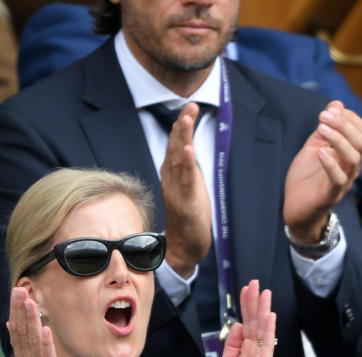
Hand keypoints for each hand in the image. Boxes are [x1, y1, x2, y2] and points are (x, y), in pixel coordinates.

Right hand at [7, 287, 79, 356]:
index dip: (16, 310)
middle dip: (20, 310)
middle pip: (22, 331)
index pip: (17, 329)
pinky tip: (47, 329)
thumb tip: (11, 321)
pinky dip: (47, 344)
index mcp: (24, 356)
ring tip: (30, 302)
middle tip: (19, 289)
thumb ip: (23, 342)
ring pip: (33, 341)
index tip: (16, 290)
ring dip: (31, 321)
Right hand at [160, 102, 211, 277]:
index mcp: (173, 173)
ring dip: (183, 138)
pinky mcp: (185, 203)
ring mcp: (177, 190)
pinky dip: (187, 165)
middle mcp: (171, 178)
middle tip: (189, 105)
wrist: (184, 245)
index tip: (190, 106)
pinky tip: (189, 150)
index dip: (182, 125)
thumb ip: (187, 165)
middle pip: (176, 147)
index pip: (176, 144)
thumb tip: (188, 145)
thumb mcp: (189, 184)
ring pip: (179, 160)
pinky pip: (186, 181)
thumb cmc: (188, 214)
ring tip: (186, 120)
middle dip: (182, 125)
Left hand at [215, 280, 275, 356]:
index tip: (246, 289)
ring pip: (262, 329)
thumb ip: (232, 343)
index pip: (248, 322)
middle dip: (255, 302)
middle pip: (255, 321)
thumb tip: (238, 325)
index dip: (246, 305)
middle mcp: (255, 350)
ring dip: (264, 310)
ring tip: (265, 294)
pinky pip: (267, 345)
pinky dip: (269, 331)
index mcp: (246, 348)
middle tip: (255, 283)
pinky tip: (270, 317)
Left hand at [283, 100, 361, 243]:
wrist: (296, 208)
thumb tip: (336, 104)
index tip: (330, 109)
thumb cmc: (306, 177)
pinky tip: (321, 152)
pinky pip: (338, 179)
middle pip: (361, 141)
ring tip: (321, 129)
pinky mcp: (330, 195)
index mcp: (350, 154)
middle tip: (323, 116)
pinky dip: (331, 163)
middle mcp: (351, 167)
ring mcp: (343, 181)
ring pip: (354, 157)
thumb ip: (324, 128)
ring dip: (338, 138)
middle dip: (344, 124)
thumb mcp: (314, 146)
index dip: (350, 117)